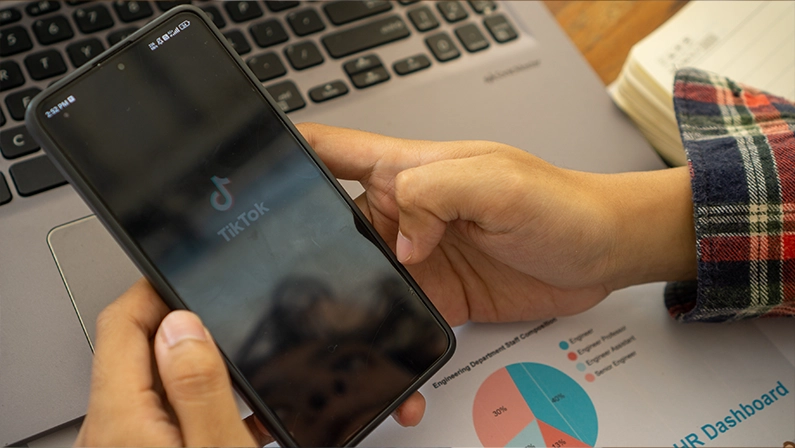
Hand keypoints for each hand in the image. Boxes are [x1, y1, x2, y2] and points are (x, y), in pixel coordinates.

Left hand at [76, 279, 425, 445]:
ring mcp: (131, 446)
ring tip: (243, 360)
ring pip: (159, 382)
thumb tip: (183, 324)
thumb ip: (199, 388)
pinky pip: (171, 415)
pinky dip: (203, 401)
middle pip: (138, 349)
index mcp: (125, 419)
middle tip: (228, 313)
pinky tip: (243, 414)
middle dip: (184, 322)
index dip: (156, 287)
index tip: (190, 270)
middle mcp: (116, 430)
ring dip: (199, 364)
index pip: (122, 323)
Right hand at [298, 123, 695, 325]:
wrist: (602, 256)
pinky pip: (399, 319)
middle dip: (305, 254)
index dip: (284, 157)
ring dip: (348, 307)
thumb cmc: (561, 204)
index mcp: (408, 170)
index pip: (329, 150)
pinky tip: (395, 361)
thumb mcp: (498, 183)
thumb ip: (437, 193)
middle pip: (330, 226)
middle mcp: (405, 212)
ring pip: (359, 279)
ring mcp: (417, 257)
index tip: (251, 181)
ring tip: (337, 338)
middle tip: (290, 289)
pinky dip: (390, 341)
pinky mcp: (436, 295)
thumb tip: (398, 236)